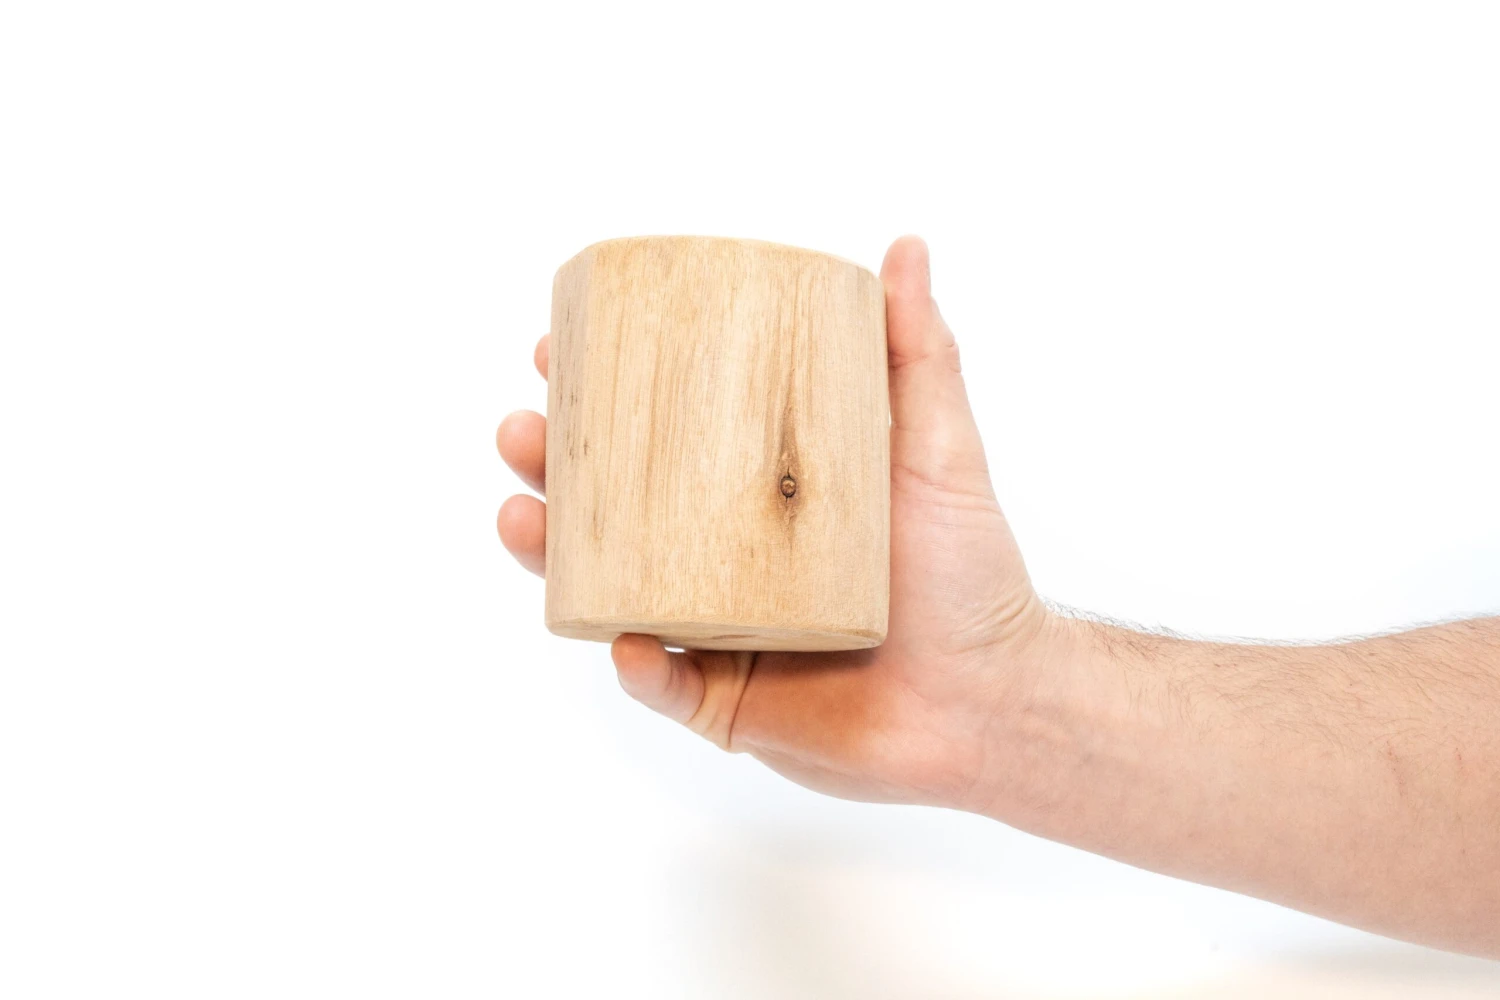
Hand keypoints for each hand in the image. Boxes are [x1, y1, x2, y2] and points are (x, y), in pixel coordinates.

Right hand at [497, 237, 1059, 809]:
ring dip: (556, 559)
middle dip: (551, 469)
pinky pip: (666, 689)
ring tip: (523, 517)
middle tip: (521, 431)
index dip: (598, 397)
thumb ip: (919, 352)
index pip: (660, 437)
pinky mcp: (729, 706)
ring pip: (614, 594)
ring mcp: (719, 634)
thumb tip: (906, 245)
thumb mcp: (937, 448)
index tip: (554, 351)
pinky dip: (638, 669)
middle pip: (613, 511)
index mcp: (755, 498)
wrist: (997, 699)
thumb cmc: (969, 573)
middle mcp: (724, 561)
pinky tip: (625, 640)